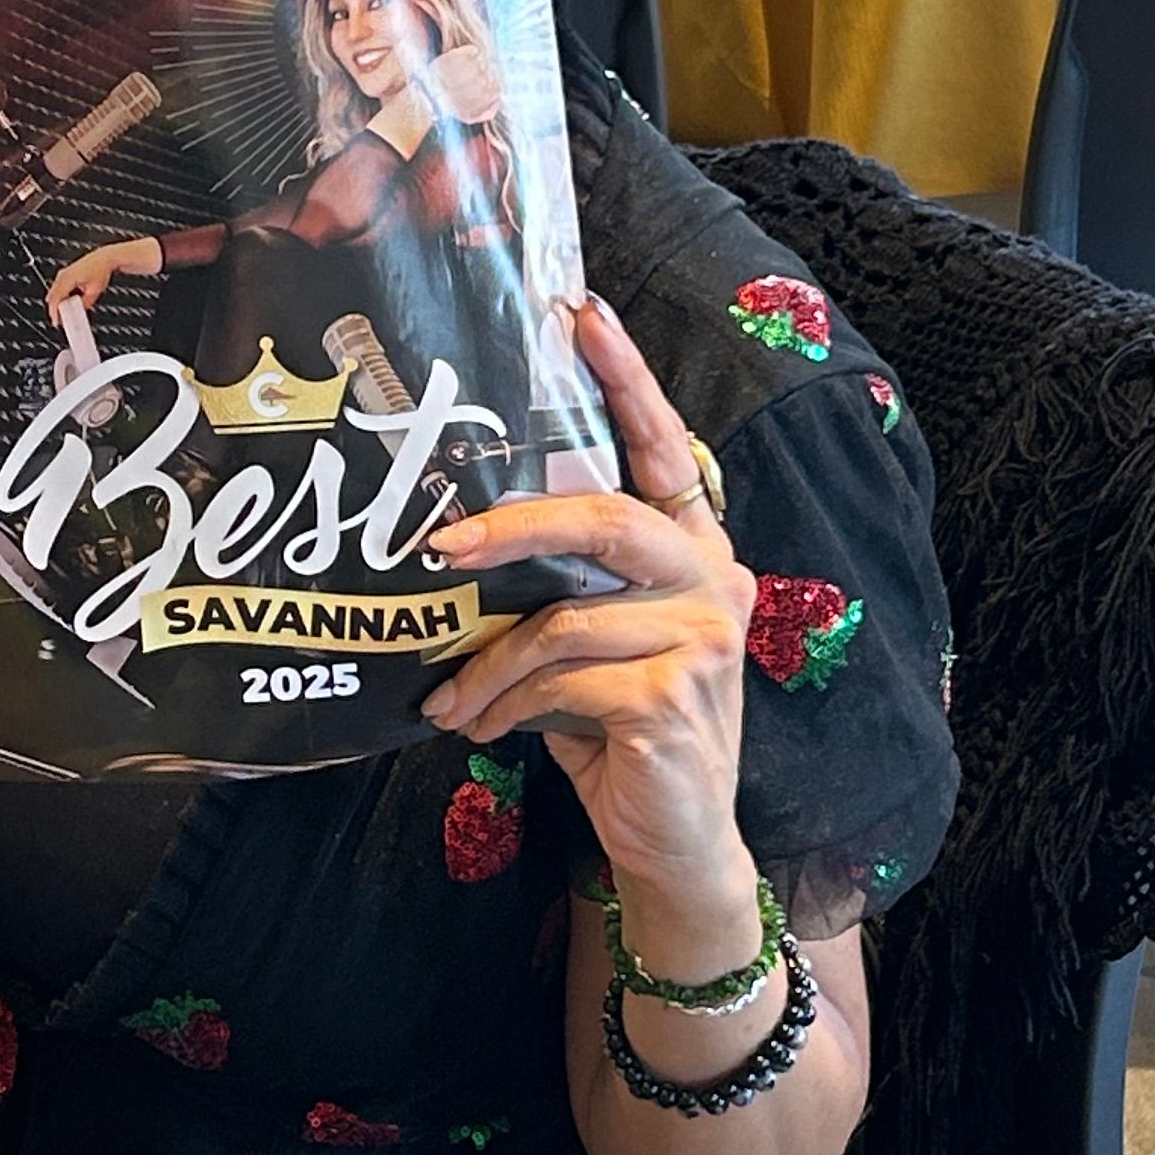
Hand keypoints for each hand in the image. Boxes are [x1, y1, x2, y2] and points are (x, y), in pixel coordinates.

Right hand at [47, 235, 159, 313]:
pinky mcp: (65, 273)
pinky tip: (66, 302)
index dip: (55, 312)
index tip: (56, 321)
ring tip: (64, 313)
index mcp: (68, 278)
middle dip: (55, 309)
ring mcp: (63, 273)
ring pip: (54, 292)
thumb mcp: (95, 291)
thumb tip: (80, 310)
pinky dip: (60, 296)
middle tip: (59, 320)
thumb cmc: (100, 269)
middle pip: (52, 296)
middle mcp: (63, 275)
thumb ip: (85, 304)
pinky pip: (58, 287)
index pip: (56, 298)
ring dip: (57, 303)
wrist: (104, 258)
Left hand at [416, 292, 757, 918]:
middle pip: (605, 520)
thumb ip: (559, 592)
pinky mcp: (674, 702)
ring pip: (563, 621)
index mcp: (697, 551)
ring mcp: (703, 642)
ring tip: (451, 700)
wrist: (676, 843)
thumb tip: (452, 550)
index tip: (580, 311)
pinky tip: (482, 730)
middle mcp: (714, 582)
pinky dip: (506, 706)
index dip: (625, 379)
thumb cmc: (621, 734)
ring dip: (487, 666)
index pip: (663, 449)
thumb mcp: (592, 648)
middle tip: (440, 547)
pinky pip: (561, 682)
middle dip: (512, 528)